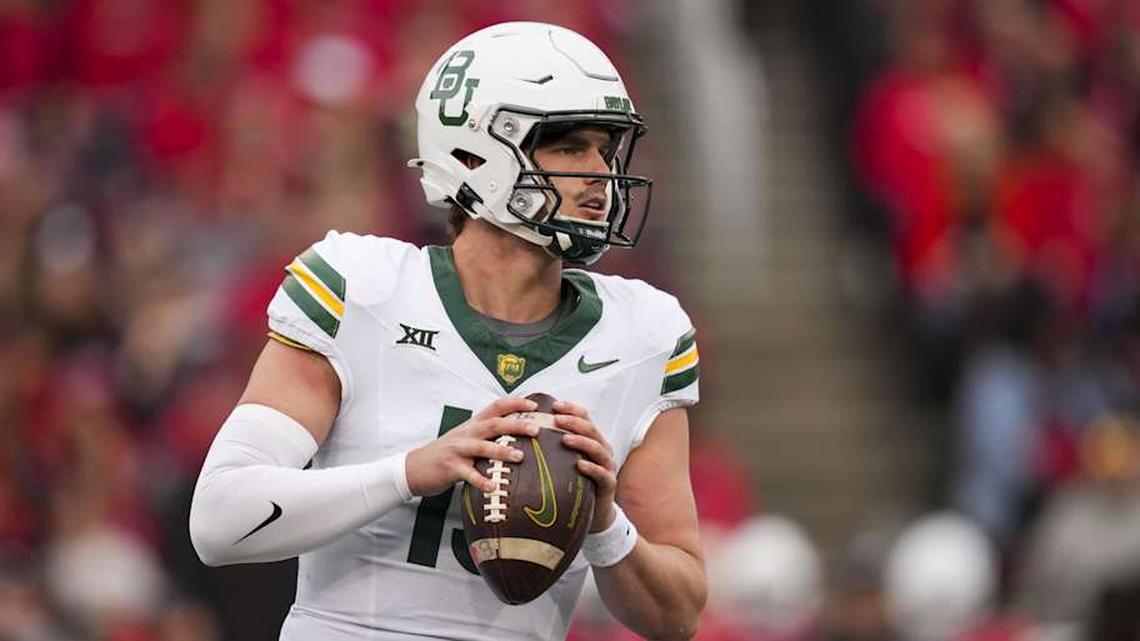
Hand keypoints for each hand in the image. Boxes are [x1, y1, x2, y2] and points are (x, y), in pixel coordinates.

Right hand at [405, 397, 539, 495]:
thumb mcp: (467, 438)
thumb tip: (518, 432)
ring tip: (520, 456)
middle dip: (516, 425)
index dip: (516, 404)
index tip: (534, 406)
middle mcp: (467, 433)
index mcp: (473, 424)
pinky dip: (481, 480)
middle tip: (535, 430)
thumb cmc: (447, 453)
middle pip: (494, 424)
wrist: (414, 467)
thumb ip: (488, 434)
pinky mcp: (451, 468)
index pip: (496, 407)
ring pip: (482, 447)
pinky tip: (493, 486)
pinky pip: (468, 474)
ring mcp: (458, 450)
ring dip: (502, 451)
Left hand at [552, 400, 616, 531]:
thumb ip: (556, 446)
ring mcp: (607, 467)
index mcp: (593, 440)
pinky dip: (592, 468)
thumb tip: (529, 429)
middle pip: (591, 430)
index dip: (572, 409)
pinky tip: (580, 465)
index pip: (585, 418)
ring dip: (582, 442)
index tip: (554, 405)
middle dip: (573, 422)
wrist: (594, 513)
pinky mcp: (608, 484)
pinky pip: (602, 474)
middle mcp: (602, 450)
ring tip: (565, 439)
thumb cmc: (576, 483)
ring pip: (598, 449)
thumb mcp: (566, 461)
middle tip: (556, 419)